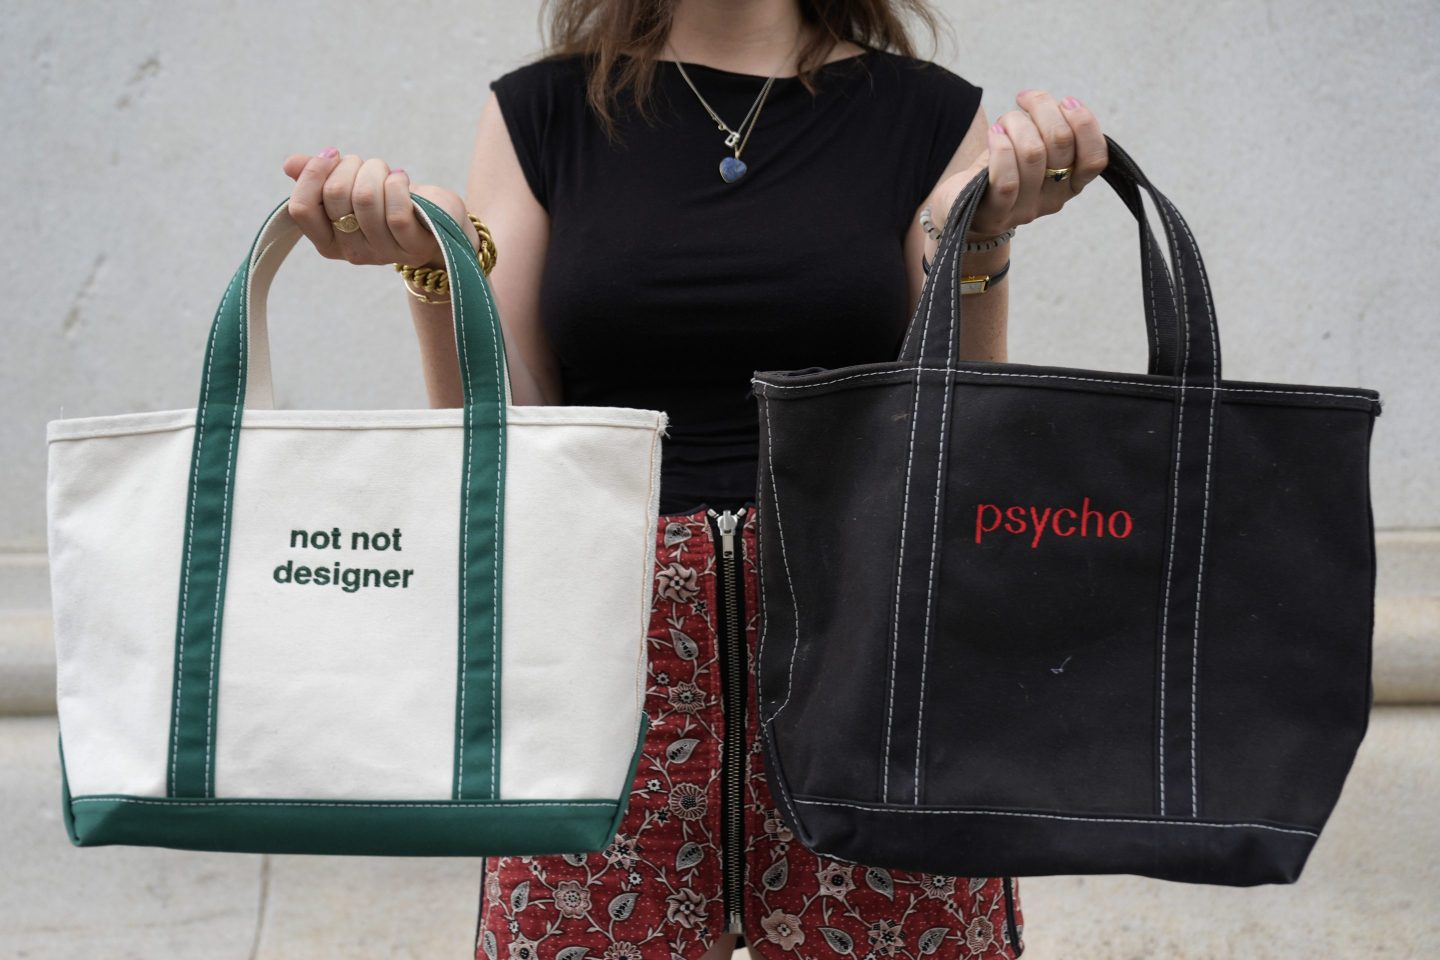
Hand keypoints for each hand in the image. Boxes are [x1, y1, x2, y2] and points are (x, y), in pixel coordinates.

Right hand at [280, 148, 478, 268]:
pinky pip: (396, 211)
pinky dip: (398, 185)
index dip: (314, 173)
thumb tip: (290, 165)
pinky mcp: (412, 246)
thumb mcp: (351, 187)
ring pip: (366, 198)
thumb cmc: (389, 201)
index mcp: (327, 241)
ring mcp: (382, 253)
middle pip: (335, 195)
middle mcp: (351, 253)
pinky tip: (401, 179)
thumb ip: (319, 178)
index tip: (331, 154)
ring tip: (387, 173)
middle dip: (351, 165)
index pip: (301, 209)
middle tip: (367, 166)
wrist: (437, 222)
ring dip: (376, 171)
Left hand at [938, 91, 1107, 241]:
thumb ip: (1049, 131)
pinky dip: (1001, 146)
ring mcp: (1025, 210)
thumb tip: (1060, 105)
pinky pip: (1007, 180)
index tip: (1066, 102)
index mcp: (1070, 183)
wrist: (961, 208)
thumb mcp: (1031, 146)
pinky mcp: (995, 215)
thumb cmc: (999, 169)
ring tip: (1003, 123)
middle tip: (1025, 99)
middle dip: (1042, 107)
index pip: (1096, 158)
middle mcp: (1053, 199)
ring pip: (1033, 152)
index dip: (1085, 122)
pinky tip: (994, 133)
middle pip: (1061, 142)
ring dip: (1016, 122)